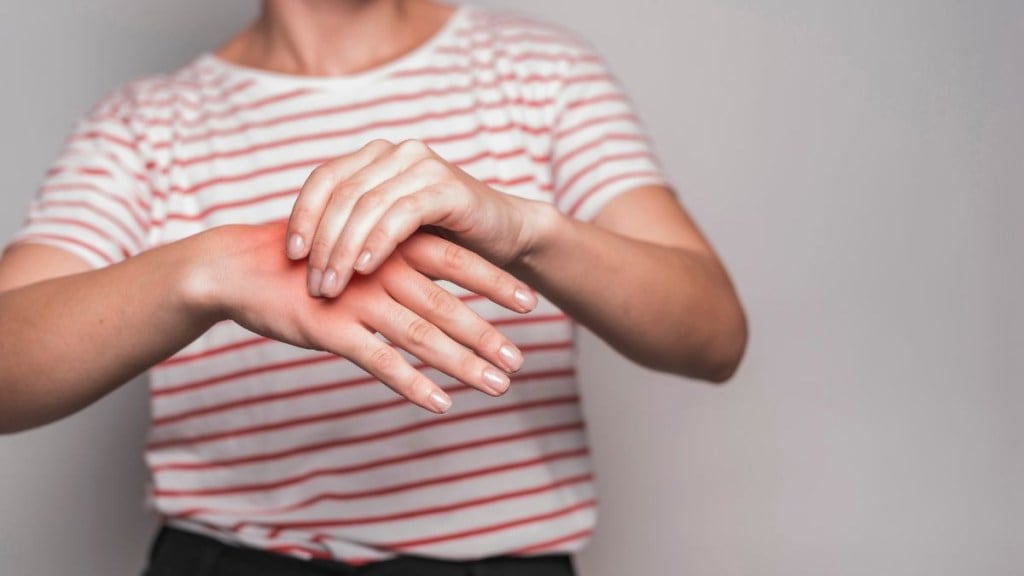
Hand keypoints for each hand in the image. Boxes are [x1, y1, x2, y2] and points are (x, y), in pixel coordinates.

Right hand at [197, 222, 536, 412]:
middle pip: (448, 304)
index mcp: (391, 244)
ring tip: (497, 385)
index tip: (530, 302)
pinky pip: (379, 361)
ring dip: (463, 363)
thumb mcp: (356, 246)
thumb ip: (395, 256)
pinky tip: (441, 404)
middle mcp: (382, 269)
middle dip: (488, 333)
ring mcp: (357, 299)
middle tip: (521, 359)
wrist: (240, 267)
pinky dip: (412, 384)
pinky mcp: (331, 327)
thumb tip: (435, 273)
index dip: (494, 281)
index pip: (456, 261)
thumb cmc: (305, 258)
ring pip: (422, 335)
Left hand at [284, 139, 539, 297]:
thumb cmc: (441, 242)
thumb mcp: (387, 236)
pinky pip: (402, 213)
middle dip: (322, 243)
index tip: (290, 256)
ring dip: (345, 249)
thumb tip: (298, 261)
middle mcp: (396, 152)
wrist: (503, 238)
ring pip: (367, 204)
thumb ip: (350, 233)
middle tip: (314, 284)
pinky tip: (365, 268)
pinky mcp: (447, 187)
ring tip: (333, 286)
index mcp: (375, 157)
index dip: (302, 216)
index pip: (324, 179)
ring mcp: (423, 165)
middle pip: (342, 194)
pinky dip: (379, 241)